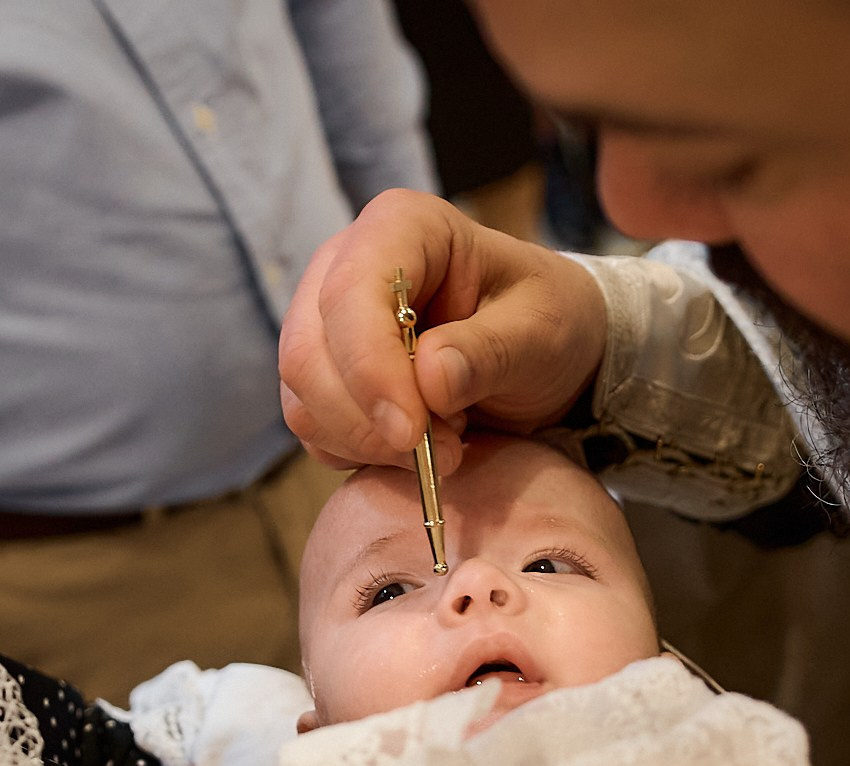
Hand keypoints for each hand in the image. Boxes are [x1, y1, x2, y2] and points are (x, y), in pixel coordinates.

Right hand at [277, 189, 608, 473]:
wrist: (541, 349)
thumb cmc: (546, 319)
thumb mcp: (542, 330)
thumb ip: (489, 351)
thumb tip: (429, 380)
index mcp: (402, 227)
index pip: (350, 294)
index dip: (370, 368)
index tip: (411, 431)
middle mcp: (345, 267)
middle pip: (307, 354)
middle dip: (367, 420)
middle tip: (445, 452)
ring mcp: (327, 324)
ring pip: (304, 400)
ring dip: (369, 443)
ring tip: (447, 441)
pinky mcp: (325, 378)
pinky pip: (315, 430)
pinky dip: (363, 454)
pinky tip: (419, 446)